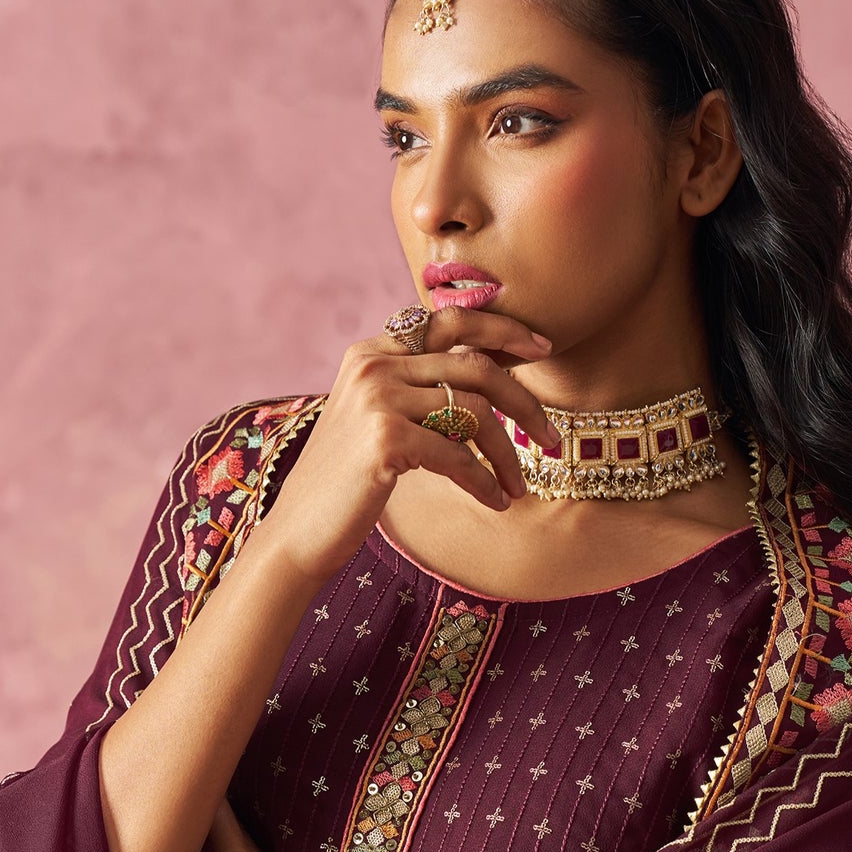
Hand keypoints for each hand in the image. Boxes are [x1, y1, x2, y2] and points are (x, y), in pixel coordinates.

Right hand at [250, 303, 560, 588]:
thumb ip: (418, 389)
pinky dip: (485, 481)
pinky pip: (459, 456)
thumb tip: (488, 377)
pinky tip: (495, 502)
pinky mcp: (385, 439)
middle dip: (525, 401)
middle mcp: (374, 364)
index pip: (450, 321)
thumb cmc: (347, 481)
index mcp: (372, 350)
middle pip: (476, 366)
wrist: (299, 529)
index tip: (543, 346)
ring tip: (519, 485)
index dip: (503, 329)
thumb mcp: (379, 419)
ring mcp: (378, 398)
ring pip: (475, 413)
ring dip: (508, 455)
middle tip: (552, 436)